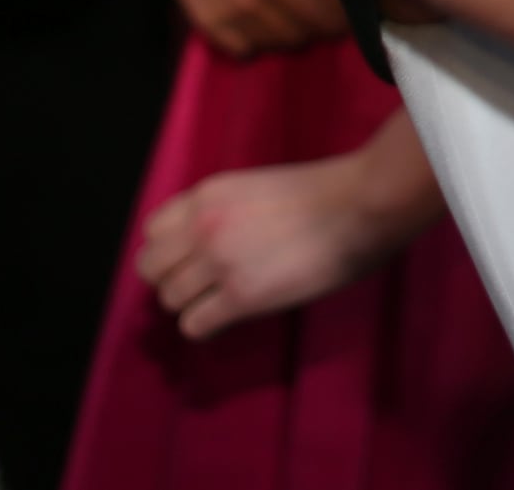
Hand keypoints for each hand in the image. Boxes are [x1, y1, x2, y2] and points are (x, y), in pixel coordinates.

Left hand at [137, 130, 435, 339]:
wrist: (362, 204)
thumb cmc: (326, 193)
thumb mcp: (257, 187)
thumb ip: (223, 211)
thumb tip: (205, 245)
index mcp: (207, 194)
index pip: (152, 231)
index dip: (170, 250)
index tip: (191, 260)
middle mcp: (202, 226)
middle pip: (151, 268)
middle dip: (173, 280)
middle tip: (202, 286)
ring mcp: (219, 262)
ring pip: (169, 299)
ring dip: (191, 304)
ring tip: (221, 302)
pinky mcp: (241, 296)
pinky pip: (194, 325)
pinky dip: (207, 326)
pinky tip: (231, 317)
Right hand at [153, 0, 345, 56]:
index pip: (319, 12)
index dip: (338, 18)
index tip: (348, 15)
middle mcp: (252, 1)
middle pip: (300, 33)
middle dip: (319, 29)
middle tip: (331, 24)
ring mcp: (229, 17)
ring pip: (274, 44)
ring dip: (293, 38)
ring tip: (304, 28)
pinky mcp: (209, 25)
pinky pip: (243, 50)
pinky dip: (259, 44)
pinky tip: (268, 31)